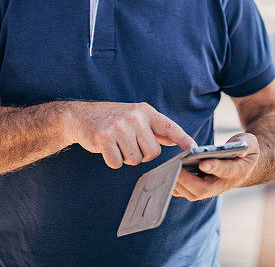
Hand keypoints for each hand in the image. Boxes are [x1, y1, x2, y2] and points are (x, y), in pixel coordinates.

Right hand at [64, 101, 195, 168]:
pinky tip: (106, 148)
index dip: (183, 139)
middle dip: (141, 155)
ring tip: (116, 143)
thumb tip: (175, 139)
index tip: (195, 148)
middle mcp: (134, 117)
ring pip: (134, 160)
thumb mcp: (135, 116)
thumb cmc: (111, 119)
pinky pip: (116, 163)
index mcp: (144, 111)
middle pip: (152, 152)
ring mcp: (119, 127)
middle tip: (128, 144)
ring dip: (125, 157)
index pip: (169, 126)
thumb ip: (154, 128)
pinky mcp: (104, 138)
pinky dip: (111, 160)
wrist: (80, 116)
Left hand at [172, 133, 259, 200]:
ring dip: (179, 184)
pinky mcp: (201, 189)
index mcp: (239, 171)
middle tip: (175, 169)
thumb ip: (246, 143)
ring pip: (193, 193)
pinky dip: (175, 186)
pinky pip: (186, 192)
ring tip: (167, 170)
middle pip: (204, 189)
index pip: (226, 171)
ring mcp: (212, 189)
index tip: (203, 163)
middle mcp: (223, 184)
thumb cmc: (245, 150)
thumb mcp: (250, 142)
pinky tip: (165, 175)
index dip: (215, 168)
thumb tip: (238, 148)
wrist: (243, 165)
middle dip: (188, 180)